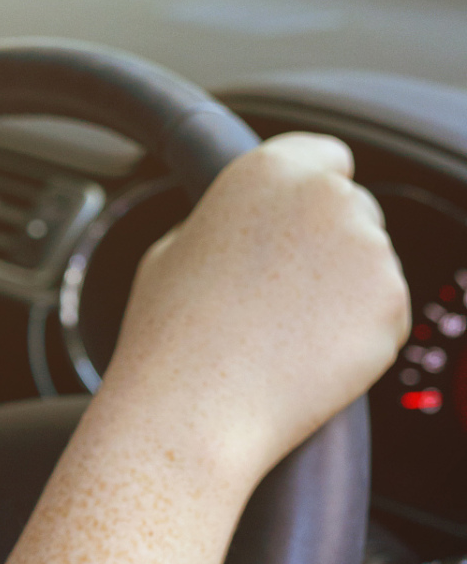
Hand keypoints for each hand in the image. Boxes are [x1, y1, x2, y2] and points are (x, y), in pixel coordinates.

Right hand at [100, 132, 409, 484]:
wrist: (192, 408)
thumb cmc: (170, 336)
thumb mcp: (172, 251)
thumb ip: (224, 220)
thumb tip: (248, 225)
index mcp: (264, 171)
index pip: (324, 155)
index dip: (312, 190)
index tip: (298, 221)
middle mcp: (323, 196)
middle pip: (354, 210)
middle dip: (330, 246)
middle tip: (280, 295)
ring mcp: (366, 248)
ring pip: (371, 264)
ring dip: (344, 292)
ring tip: (283, 333)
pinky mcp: (393, 302)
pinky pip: (385, 313)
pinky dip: (358, 334)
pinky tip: (306, 355)